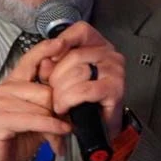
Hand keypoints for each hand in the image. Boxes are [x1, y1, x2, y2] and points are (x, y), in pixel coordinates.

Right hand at [0, 38, 71, 160]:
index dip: (47, 49)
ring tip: (59, 140)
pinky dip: (51, 129)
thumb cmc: (12, 140)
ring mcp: (0, 102)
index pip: (31, 58)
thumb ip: (49, 104)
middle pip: (47, 90)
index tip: (62, 42)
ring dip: (56, 127)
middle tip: (66, 128)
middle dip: (60, 112)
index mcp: (13, 83)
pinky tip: (58, 138)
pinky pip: (35, 120)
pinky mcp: (0, 118)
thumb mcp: (36, 119)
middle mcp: (5, 88)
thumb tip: (71, 93)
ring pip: (44, 106)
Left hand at [41, 21, 126, 139]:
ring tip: (58, 101)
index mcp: (98, 46)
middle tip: (52, 90)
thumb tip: (45, 60)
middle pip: (74, 54)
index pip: (81, 31)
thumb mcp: (62, 78)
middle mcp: (110, 55)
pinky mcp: (115, 90)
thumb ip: (52, 65)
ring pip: (78, 72)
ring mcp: (115, 71)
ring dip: (61, 90)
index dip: (64, 40)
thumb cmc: (81, 101)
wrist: (98, 129)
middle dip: (56, 75)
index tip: (51, 56)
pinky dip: (70, 99)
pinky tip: (64, 106)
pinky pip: (85, 90)